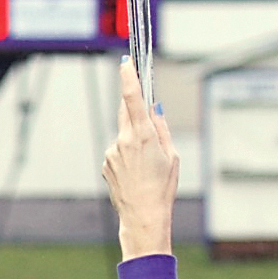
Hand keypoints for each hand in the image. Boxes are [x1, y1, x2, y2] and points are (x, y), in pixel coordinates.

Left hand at [103, 60, 177, 259]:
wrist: (142, 217)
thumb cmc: (161, 189)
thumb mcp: (171, 156)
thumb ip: (162, 128)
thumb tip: (154, 108)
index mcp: (143, 135)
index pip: (132, 98)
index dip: (128, 76)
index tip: (125, 62)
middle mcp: (124, 141)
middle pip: (126, 112)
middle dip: (134, 109)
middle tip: (145, 116)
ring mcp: (112, 152)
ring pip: (123, 134)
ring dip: (133, 140)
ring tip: (144, 164)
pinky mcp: (106, 163)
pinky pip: (117, 150)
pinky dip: (125, 155)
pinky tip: (134, 172)